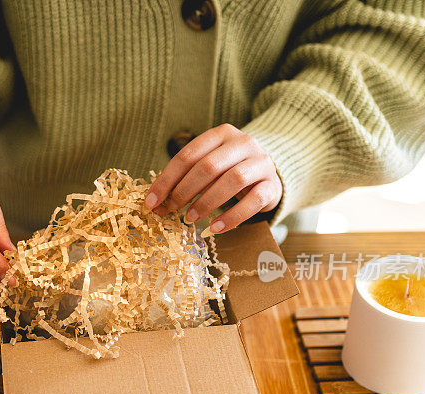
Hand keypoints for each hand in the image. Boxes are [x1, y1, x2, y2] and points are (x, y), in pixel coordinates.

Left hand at [144, 124, 281, 232]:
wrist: (267, 174)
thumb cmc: (228, 171)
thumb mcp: (206, 168)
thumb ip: (183, 180)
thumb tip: (155, 203)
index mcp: (221, 134)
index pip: (188, 155)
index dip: (166, 180)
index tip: (151, 202)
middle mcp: (243, 143)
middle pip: (209, 166)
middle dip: (185, 190)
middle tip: (171, 210)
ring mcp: (261, 162)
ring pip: (233, 180)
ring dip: (207, 202)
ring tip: (190, 219)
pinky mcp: (272, 185)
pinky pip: (254, 201)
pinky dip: (232, 217)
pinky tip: (215, 228)